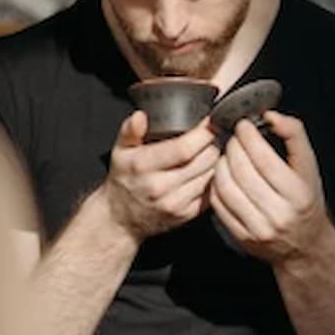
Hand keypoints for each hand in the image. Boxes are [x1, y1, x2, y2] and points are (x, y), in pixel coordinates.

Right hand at [102, 110, 219, 240]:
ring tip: (207, 152)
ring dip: (215, 161)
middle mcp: (159, 187)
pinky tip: (204, 171)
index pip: (184, 148)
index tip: (209, 123)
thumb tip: (140, 117)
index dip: (203, 133)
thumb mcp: (120, 150)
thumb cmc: (123, 178)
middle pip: (203, 160)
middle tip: (210, 136)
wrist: (120, 216)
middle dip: (212, 144)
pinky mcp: (186, 214)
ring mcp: (174, 204)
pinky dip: (212, 178)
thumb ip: (130, 130)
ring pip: (211, 175)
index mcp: (143, 166)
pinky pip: (210, 191)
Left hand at [210, 111, 333, 263]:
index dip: (248, 137)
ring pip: (226, 187)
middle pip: (242, 172)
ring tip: (227, 154)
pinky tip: (223, 175)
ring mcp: (258, 228)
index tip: (243, 125)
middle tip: (234, 137)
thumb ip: (294, 135)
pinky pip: (219, 205)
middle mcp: (278, 214)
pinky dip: (216, 185)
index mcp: (297, 194)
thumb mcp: (309, 165)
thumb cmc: (306, 200)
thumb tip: (270, 116)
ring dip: (220, 164)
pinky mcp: (242, 237)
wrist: (305, 244)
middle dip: (233, 147)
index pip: (264, 160)